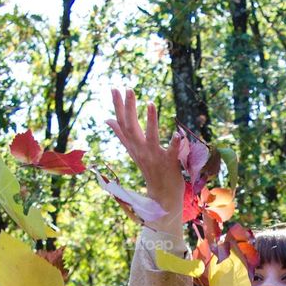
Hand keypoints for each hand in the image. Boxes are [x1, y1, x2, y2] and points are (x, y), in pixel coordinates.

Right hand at [108, 86, 184, 224]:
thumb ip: (122, 135)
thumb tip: (108, 120)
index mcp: (134, 147)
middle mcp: (142, 151)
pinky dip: (174, 144)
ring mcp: (155, 158)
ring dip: (150, 122)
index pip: (123, 124)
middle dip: (129, 109)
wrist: (162, 197)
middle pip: (132, 128)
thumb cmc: (150, 171)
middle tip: (129, 89)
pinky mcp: (169, 165)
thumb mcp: (134, 152)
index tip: (114, 88)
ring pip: (151, 138)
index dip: (118, 106)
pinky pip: (171, 153)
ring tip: (151, 104)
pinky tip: (178, 134)